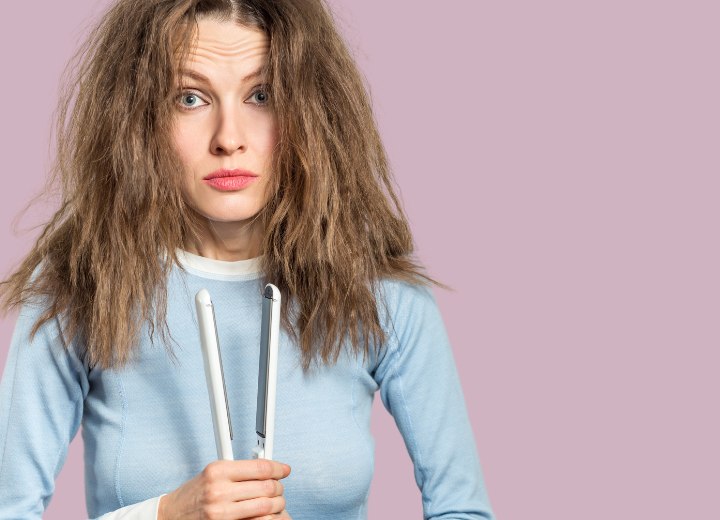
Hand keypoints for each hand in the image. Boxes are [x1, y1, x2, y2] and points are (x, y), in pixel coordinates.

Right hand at [158, 459, 291, 519]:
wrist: (171, 515)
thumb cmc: (194, 494)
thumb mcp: (213, 473)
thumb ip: (239, 470)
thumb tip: (268, 468)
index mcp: (218, 470)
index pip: (260, 467)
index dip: (278, 468)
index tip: (284, 470)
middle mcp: (219, 490)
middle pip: (266, 487)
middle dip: (279, 488)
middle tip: (280, 488)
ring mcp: (221, 511)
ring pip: (265, 506)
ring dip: (276, 505)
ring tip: (276, 503)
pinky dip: (267, 518)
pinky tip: (268, 515)